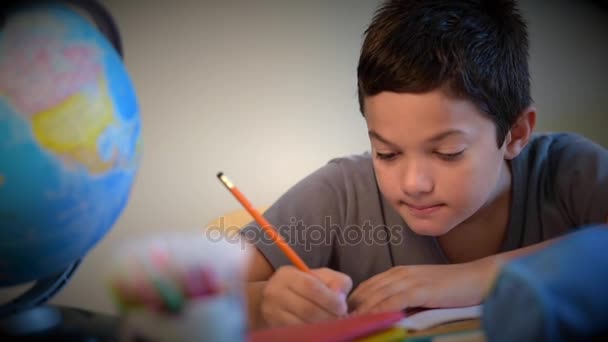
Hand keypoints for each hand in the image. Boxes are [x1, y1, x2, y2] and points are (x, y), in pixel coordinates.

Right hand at [261, 266, 351, 326]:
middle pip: (307, 309)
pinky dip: (314, 334)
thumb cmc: (305, 285)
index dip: (330, 299)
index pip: (311, 287)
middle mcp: (275, 292)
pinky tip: (321, 331)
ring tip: (333, 325)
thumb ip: (336, 281)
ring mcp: (272, 313)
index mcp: (287, 275)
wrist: (276, 299)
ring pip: (303, 325)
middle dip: (329, 316)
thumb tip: (340, 298)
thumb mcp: (321, 276)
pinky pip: (298, 334)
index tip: (343, 307)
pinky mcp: (275, 327)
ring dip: (323, 328)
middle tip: (341, 319)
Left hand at [348, 259, 496, 313]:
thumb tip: (384, 317)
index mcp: (397, 273)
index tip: (338, 319)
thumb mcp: (423, 293)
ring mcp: (410, 280)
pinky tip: (369, 320)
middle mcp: (399, 274)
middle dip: (349, 309)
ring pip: (376, 296)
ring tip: (344, 325)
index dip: (351, 304)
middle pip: (366, 292)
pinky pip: (394, 301)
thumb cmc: (453, 290)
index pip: (365, 289)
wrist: (482, 278)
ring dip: (359, 312)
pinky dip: (379, 311)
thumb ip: (403, 301)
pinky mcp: (422, 289)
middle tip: (335, 325)